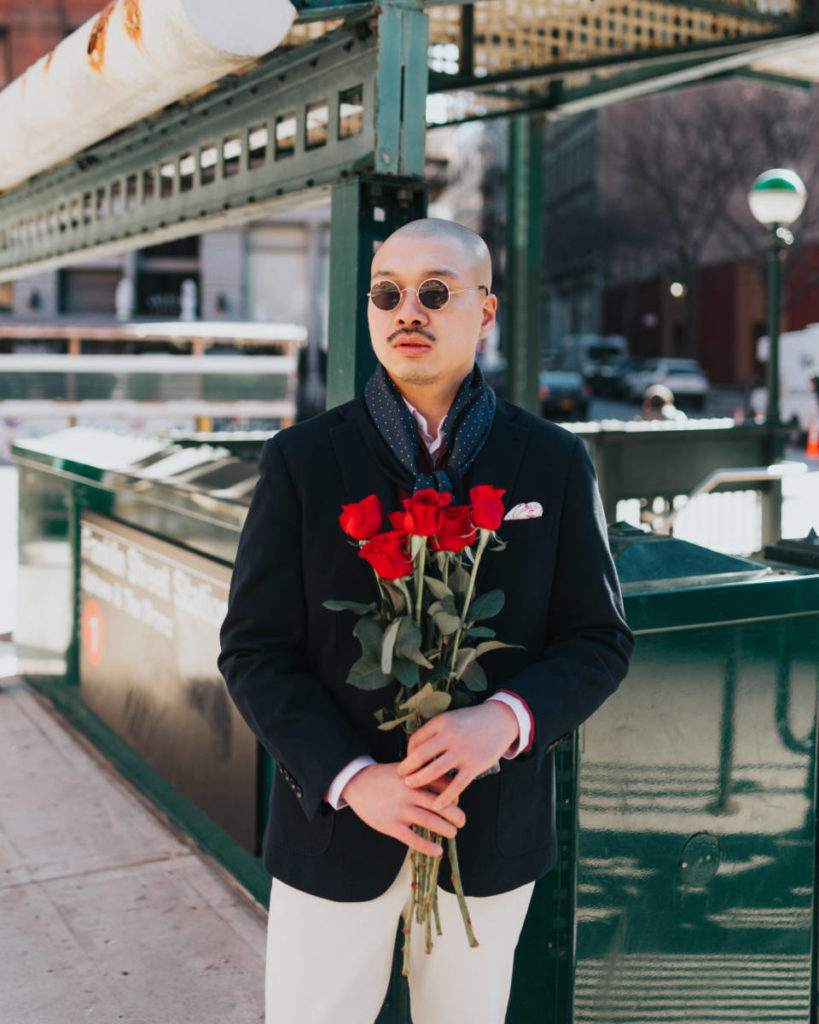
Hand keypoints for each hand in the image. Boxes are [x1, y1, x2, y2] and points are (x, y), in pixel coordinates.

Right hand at [341, 762, 465, 855]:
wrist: (357, 783)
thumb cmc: (384, 777)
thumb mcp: (404, 769)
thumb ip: (423, 776)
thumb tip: (447, 788)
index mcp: (415, 777)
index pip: (444, 786)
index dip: (455, 796)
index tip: (457, 803)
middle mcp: (409, 792)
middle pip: (441, 805)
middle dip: (456, 816)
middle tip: (461, 822)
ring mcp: (400, 810)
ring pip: (430, 822)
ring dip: (446, 830)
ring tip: (452, 833)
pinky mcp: (391, 825)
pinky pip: (413, 839)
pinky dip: (428, 846)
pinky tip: (438, 851)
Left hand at [397, 703, 518, 809]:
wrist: (500, 720)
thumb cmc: (471, 720)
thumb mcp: (451, 718)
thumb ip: (435, 732)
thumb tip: (415, 750)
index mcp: (442, 722)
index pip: (416, 740)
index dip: (408, 752)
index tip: (407, 760)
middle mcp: (450, 736)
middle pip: (420, 756)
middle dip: (407, 768)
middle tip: (401, 776)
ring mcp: (463, 751)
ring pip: (434, 770)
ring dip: (419, 780)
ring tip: (411, 785)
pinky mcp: (475, 765)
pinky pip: (456, 785)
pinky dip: (444, 797)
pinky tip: (436, 805)